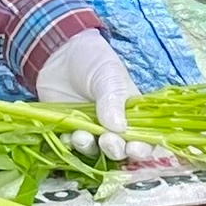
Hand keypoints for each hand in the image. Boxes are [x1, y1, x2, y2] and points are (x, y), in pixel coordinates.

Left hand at [34, 29, 137, 157]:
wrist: (61, 54)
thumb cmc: (94, 61)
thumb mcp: (109, 76)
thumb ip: (113, 101)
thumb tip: (119, 128)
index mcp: (132, 114)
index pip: (144, 139)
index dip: (142, 148)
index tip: (135, 149)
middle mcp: (114, 127)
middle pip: (120, 150)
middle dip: (115, 150)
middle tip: (108, 141)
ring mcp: (91, 131)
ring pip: (95, 151)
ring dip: (90, 148)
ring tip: (82, 136)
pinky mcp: (70, 130)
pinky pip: (71, 146)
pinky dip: (70, 144)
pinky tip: (68, 135)